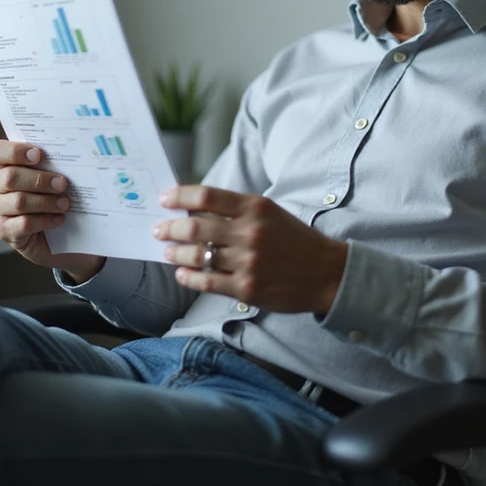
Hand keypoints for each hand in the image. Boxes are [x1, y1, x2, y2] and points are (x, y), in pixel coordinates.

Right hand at [0, 140, 104, 282]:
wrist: (52, 231)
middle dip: (40, 180)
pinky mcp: (4, 230)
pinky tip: (58, 219)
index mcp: (1, 164)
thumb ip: (48, 162)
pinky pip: (24, 224)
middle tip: (62, 184)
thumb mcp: (47, 173)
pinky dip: (45, 220)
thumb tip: (67, 156)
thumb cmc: (49, 193)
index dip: (14, 151)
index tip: (38, 154)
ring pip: (18, 201)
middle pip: (10, 177)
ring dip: (46, 202)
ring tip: (64, 203)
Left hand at [152, 185, 347, 314]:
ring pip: (197, 255)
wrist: (326, 272)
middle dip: (170, 227)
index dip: (179, 196)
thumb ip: (236, 209)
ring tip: (168, 251)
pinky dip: (189, 277)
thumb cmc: (295, 239)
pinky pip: (206, 282)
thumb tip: (195, 209)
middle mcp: (250, 232)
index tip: (164, 199)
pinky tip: (182, 273)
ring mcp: (247, 262)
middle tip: (159, 229)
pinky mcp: (246, 288)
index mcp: (255, 207)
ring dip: (176, 253)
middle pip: (195, 227)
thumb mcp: (270, 212)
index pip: (206, 196)